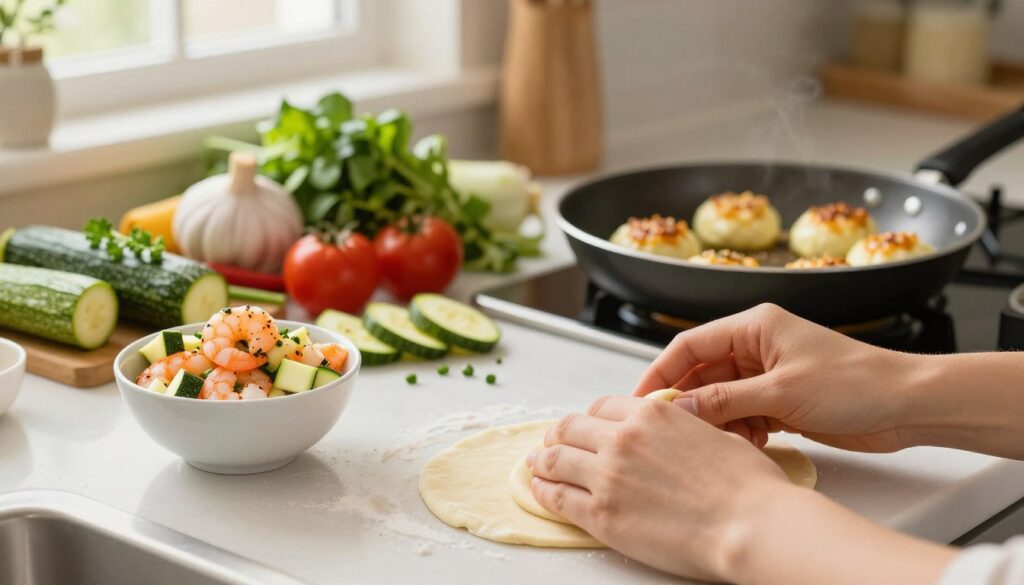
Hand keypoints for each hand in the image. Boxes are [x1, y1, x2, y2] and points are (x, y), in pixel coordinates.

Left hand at [529, 393, 956, 584]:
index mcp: (650, 414)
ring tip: (536, 463)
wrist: (751, 524)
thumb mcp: (713, 433)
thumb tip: (671, 427)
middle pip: (571, 428)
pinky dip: (542, 491)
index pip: (602, 407)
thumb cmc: (747, 485)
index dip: (591, 418)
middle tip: (552, 443)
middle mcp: (622, 438)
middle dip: (559, 435)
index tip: (586, 427)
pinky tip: (538, 490)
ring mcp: (607, 476)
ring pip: (555, 459)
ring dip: (542, 459)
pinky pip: (557, 497)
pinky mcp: (601, 515)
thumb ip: (680, 425)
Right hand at [633, 303, 921, 452]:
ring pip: (720, 399)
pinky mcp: (781, 401)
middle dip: (687, 403)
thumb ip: (724, 400)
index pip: (690, 345)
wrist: (908, 405)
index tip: (640, 400)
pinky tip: (750, 443)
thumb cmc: (857, 382)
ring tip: (719, 441)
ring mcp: (768, 375)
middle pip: (702, 374)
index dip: (660, 371)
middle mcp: (757, 347)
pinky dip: (739, 431)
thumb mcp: (781, 392)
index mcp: (754, 327)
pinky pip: (742, 415)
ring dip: (716, 422)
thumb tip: (678, 408)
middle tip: (670, 430)